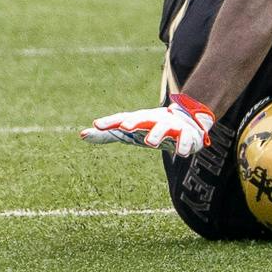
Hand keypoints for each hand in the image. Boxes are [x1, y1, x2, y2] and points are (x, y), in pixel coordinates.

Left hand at [81, 94, 214, 156]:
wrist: (189, 118)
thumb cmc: (151, 127)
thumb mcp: (130, 130)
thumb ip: (108, 134)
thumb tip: (81, 135)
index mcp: (139, 119)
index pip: (122, 119)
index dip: (110, 122)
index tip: (95, 124)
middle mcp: (154, 119)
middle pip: (143, 119)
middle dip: (135, 122)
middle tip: (125, 128)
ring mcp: (172, 125)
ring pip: (164, 127)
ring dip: (157, 133)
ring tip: (150, 142)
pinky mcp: (187, 134)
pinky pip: (185, 139)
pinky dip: (183, 145)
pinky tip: (179, 153)